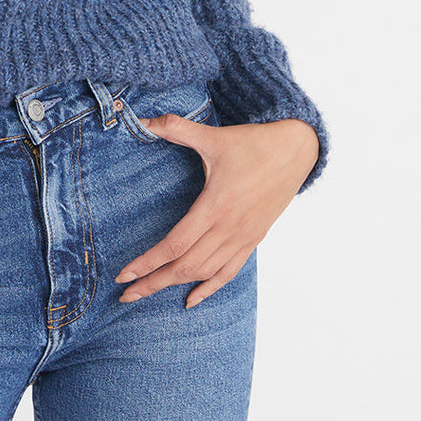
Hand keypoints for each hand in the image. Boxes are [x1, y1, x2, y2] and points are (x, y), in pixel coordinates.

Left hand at [114, 116, 319, 309]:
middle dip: (153, 282)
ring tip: (148, 293)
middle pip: (185, 265)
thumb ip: (176, 128)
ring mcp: (243, 237)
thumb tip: (143, 120)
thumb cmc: (253, 143)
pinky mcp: (254, 239)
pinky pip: (229, 272)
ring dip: (175, 285)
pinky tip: (192, 300)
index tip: (124, 275)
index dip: (148, 262)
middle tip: (126, 295)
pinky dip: (210, 288)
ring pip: (205, 272)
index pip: (175, 244)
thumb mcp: (213, 136)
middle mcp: (229, 228)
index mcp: (216, 205)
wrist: (296, 151)